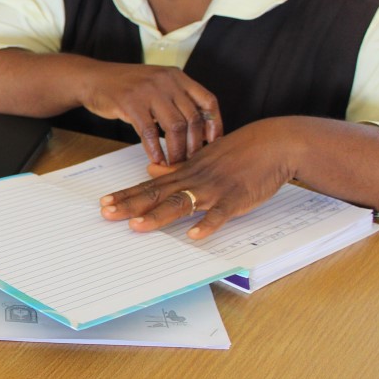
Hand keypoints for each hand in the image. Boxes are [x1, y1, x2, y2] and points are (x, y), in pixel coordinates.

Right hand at [79, 63, 221, 164]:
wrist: (93, 78)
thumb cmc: (125, 86)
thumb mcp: (157, 84)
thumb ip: (176, 100)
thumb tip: (199, 129)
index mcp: (177, 76)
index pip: (207, 101)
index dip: (214, 125)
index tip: (213, 144)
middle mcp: (166, 81)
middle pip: (192, 118)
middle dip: (194, 145)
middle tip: (192, 161)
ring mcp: (148, 91)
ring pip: (175, 127)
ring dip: (176, 150)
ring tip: (174, 164)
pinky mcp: (130, 103)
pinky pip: (149, 131)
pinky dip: (154, 149)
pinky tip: (156, 159)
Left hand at [99, 119, 299, 238]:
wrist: (274, 143)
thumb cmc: (238, 152)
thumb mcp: (202, 158)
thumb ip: (176, 168)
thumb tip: (151, 170)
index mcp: (185, 172)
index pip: (149, 186)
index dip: (126, 195)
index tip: (103, 202)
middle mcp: (194, 180)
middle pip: (157, 195)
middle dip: (130, 205)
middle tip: (106, 214)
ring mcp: (214, 189)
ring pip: (182, 203)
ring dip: (159, 215)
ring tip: (137, 226)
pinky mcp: (236, 198)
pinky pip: (220, 213)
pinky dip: (208, 224)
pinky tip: (195, 236)